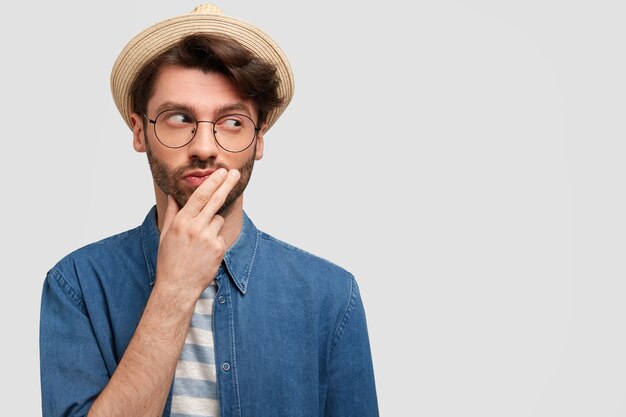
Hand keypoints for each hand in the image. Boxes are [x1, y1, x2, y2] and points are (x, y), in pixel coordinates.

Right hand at [154, 168, 240, 299]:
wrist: (178, 286)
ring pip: (218, 219)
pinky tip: (204, 251)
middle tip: (235, 172)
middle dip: (226, 184)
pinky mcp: (219, 248)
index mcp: (181, 222)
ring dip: (212, 224)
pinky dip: (215, 239)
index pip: (199, 197)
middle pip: (215, 200)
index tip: (220, 172)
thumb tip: (173, 195)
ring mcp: (209, 238)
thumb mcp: (166, 234)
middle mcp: (196, 228)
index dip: (212, 182)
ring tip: (199, 241)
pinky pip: (220, 235)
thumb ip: (172, 213)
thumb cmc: (169, 260)